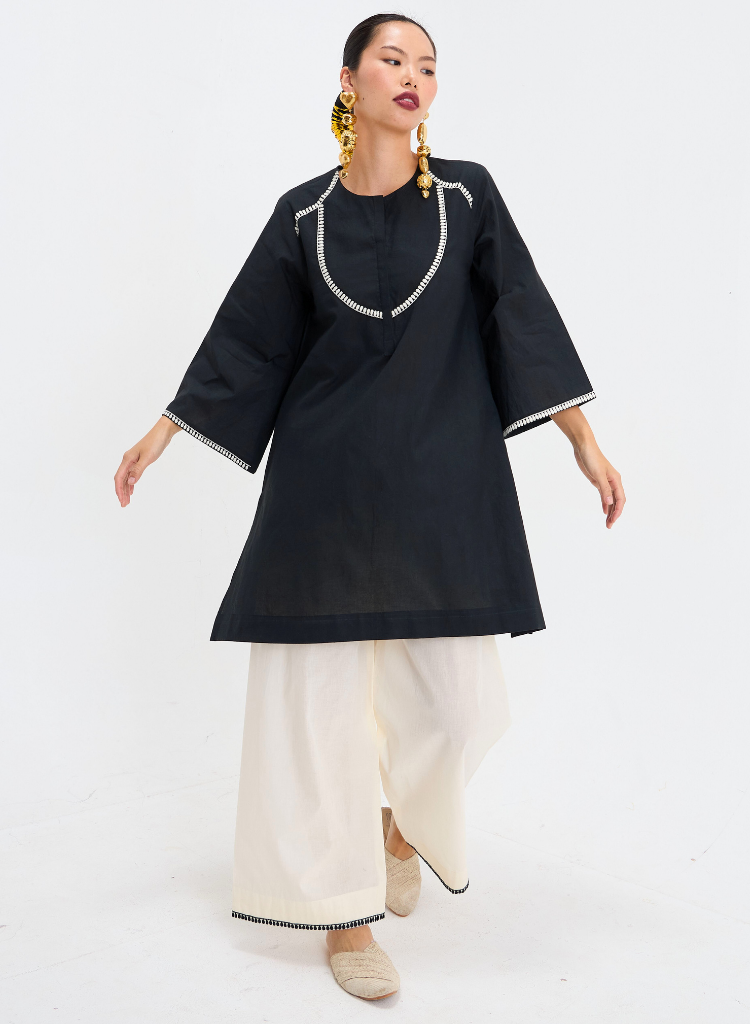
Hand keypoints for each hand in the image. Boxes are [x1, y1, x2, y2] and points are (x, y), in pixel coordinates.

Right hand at [114, 416, 181, 506]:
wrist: (163, 432)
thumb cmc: (155, 443)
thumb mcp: (147, 458)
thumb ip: (138, 470)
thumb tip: (130, 483)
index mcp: (127, 459)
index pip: (119, 478)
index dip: (119, 490)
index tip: (122, 501)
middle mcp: (128, 460)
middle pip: (121, 479)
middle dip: (121, 492)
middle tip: (124, 505)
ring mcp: (133, 460)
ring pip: (126, 478)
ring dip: (126, 489)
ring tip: (127, 501)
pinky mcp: (139, 460)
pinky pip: (131, 474)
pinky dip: (131, 483)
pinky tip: (132, 490)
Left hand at [550, 405, 624, 528]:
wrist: (584, 447)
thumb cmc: (592, 457)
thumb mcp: (597, 474)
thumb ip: (604, 489)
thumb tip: (609, 503)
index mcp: (616, 480)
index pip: (620, 499)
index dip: (618, 511)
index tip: (613, 521)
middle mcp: (613, 482)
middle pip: (617, 501)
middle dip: (615, 514)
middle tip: (609, 526)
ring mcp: (606, 482)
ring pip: (611, 499)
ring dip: (610, 511)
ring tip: (608, 523)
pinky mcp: (598, 481)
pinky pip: (604, 495)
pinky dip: (605, 504)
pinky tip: (604, 511)